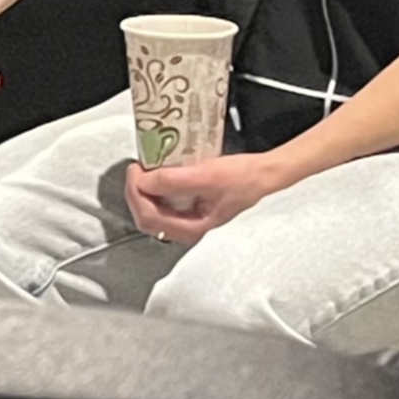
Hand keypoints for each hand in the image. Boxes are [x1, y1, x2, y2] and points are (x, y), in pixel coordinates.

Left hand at [123, 150, 296, 245]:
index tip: (136, 171)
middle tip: (136, 169)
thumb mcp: (206, 176)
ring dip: (143, 191)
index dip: (135, 192)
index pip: (148, 217)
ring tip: (144, 170)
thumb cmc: (242, 179)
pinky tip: (157, 175)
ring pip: (152, 212)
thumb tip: (145, 181)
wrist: (263, 175)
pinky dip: (155, 189)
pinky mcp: (191, 209)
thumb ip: (173, 181)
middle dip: (135, 192)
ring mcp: (189, 220)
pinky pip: (163, 203)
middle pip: (146, 218)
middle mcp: (188, 229)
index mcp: (192, 229)